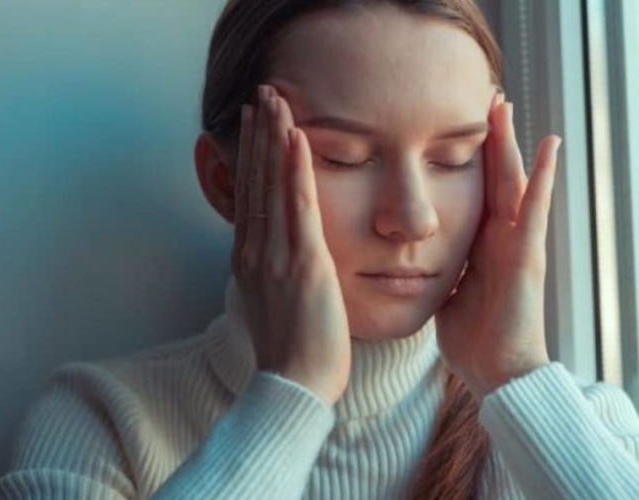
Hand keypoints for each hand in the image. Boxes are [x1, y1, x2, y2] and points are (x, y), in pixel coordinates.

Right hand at [231, 84, 350, 404]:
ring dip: (274, 138)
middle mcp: (255, 250)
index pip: (249, 194)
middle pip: (255, 180)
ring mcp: (276, 255)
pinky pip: (298, 207)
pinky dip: (295, 170)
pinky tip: (296, 140)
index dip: (251, 155)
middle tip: (263, 95)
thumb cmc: (292, 350)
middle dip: (259, 134)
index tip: (253, 123)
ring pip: (272, 185)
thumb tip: (277, 251)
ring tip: (276, 101)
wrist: (294, 386)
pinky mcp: (303, 264)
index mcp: (248, 257)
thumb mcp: (273, 301)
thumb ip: (272, 268)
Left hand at [435, 91, 560, 400]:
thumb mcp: (446, 292)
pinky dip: (544, 177)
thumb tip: (416, 258)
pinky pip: (537, 209)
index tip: (454, 125)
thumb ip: (439, 269)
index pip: (473, 191)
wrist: (497, 372)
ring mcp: (518, 243)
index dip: (466, 158)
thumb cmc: (473, 338)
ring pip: (513, 182)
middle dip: (487, 139)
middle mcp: (500, 237)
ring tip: (504, 104)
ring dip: (509, 143)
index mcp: (479, 245)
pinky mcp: (529, 256)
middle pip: (492, 177)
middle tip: (482, 98)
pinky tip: (548, 145)